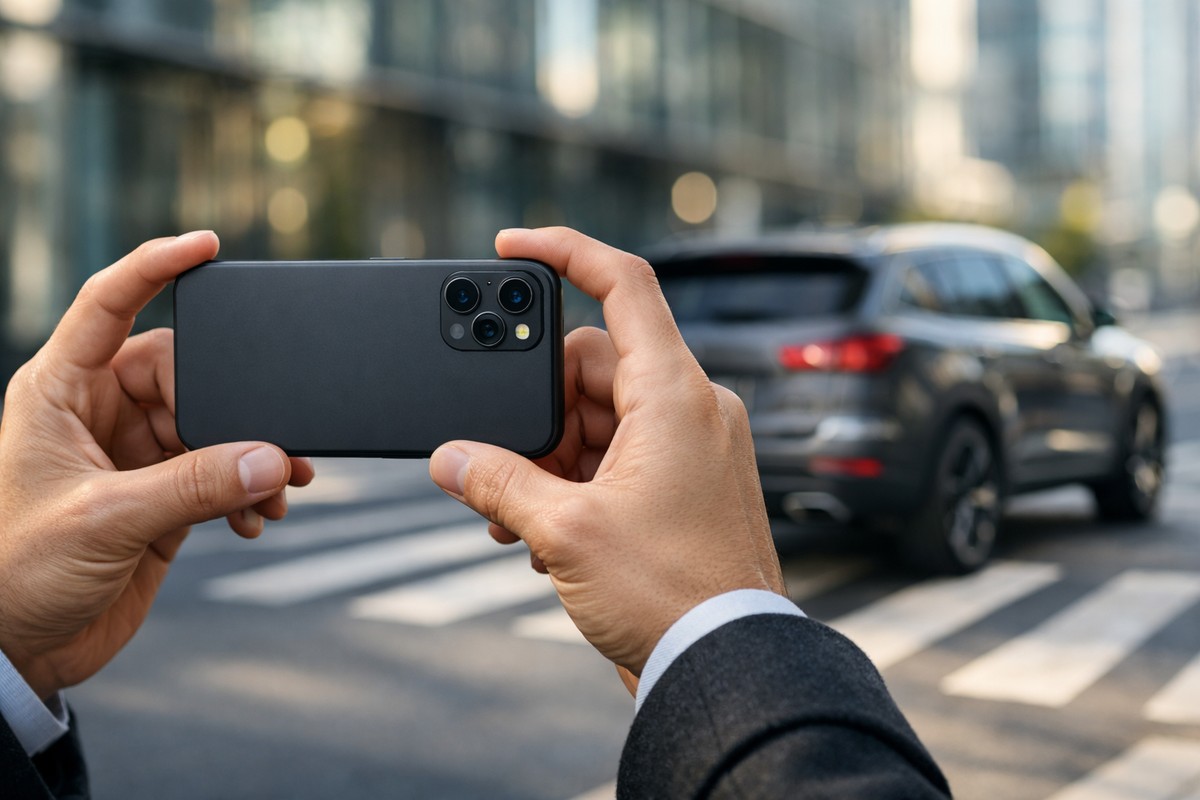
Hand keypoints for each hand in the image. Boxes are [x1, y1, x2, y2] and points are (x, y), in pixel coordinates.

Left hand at [0, 232, 313, 698]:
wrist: (18, 649)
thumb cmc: (16, 572)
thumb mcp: (107, 518)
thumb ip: (195, 485)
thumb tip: (273, 458)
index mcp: (61, 390)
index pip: (109, 304)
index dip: (156, 267)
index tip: (207, 246)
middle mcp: (99, 412)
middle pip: (187, 374)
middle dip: (237, 405)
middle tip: (276, 442)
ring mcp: (133, 455)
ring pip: (213, 427)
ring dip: (251, 456)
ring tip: (280, 490)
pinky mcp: (160, 497)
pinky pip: (220, 474)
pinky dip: (247, 492)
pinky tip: (256, 519)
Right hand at [430, 227, 784, 679]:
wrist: (723, 662)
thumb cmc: (669, 596)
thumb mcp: (564, 532)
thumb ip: (498, 482)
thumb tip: (450, 458)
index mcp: (674, 395)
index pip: (623, 285)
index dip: (565, 251)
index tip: (513, 245)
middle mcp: (691, 409)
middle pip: (591, 366)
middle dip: (535, 412)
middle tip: (499, 466)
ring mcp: (692, 447)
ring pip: (599, 416)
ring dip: (549, 457)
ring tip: (519, 519)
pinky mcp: (685, 484)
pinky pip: (619, 454)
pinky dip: (577, 479)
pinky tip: (547, 534)